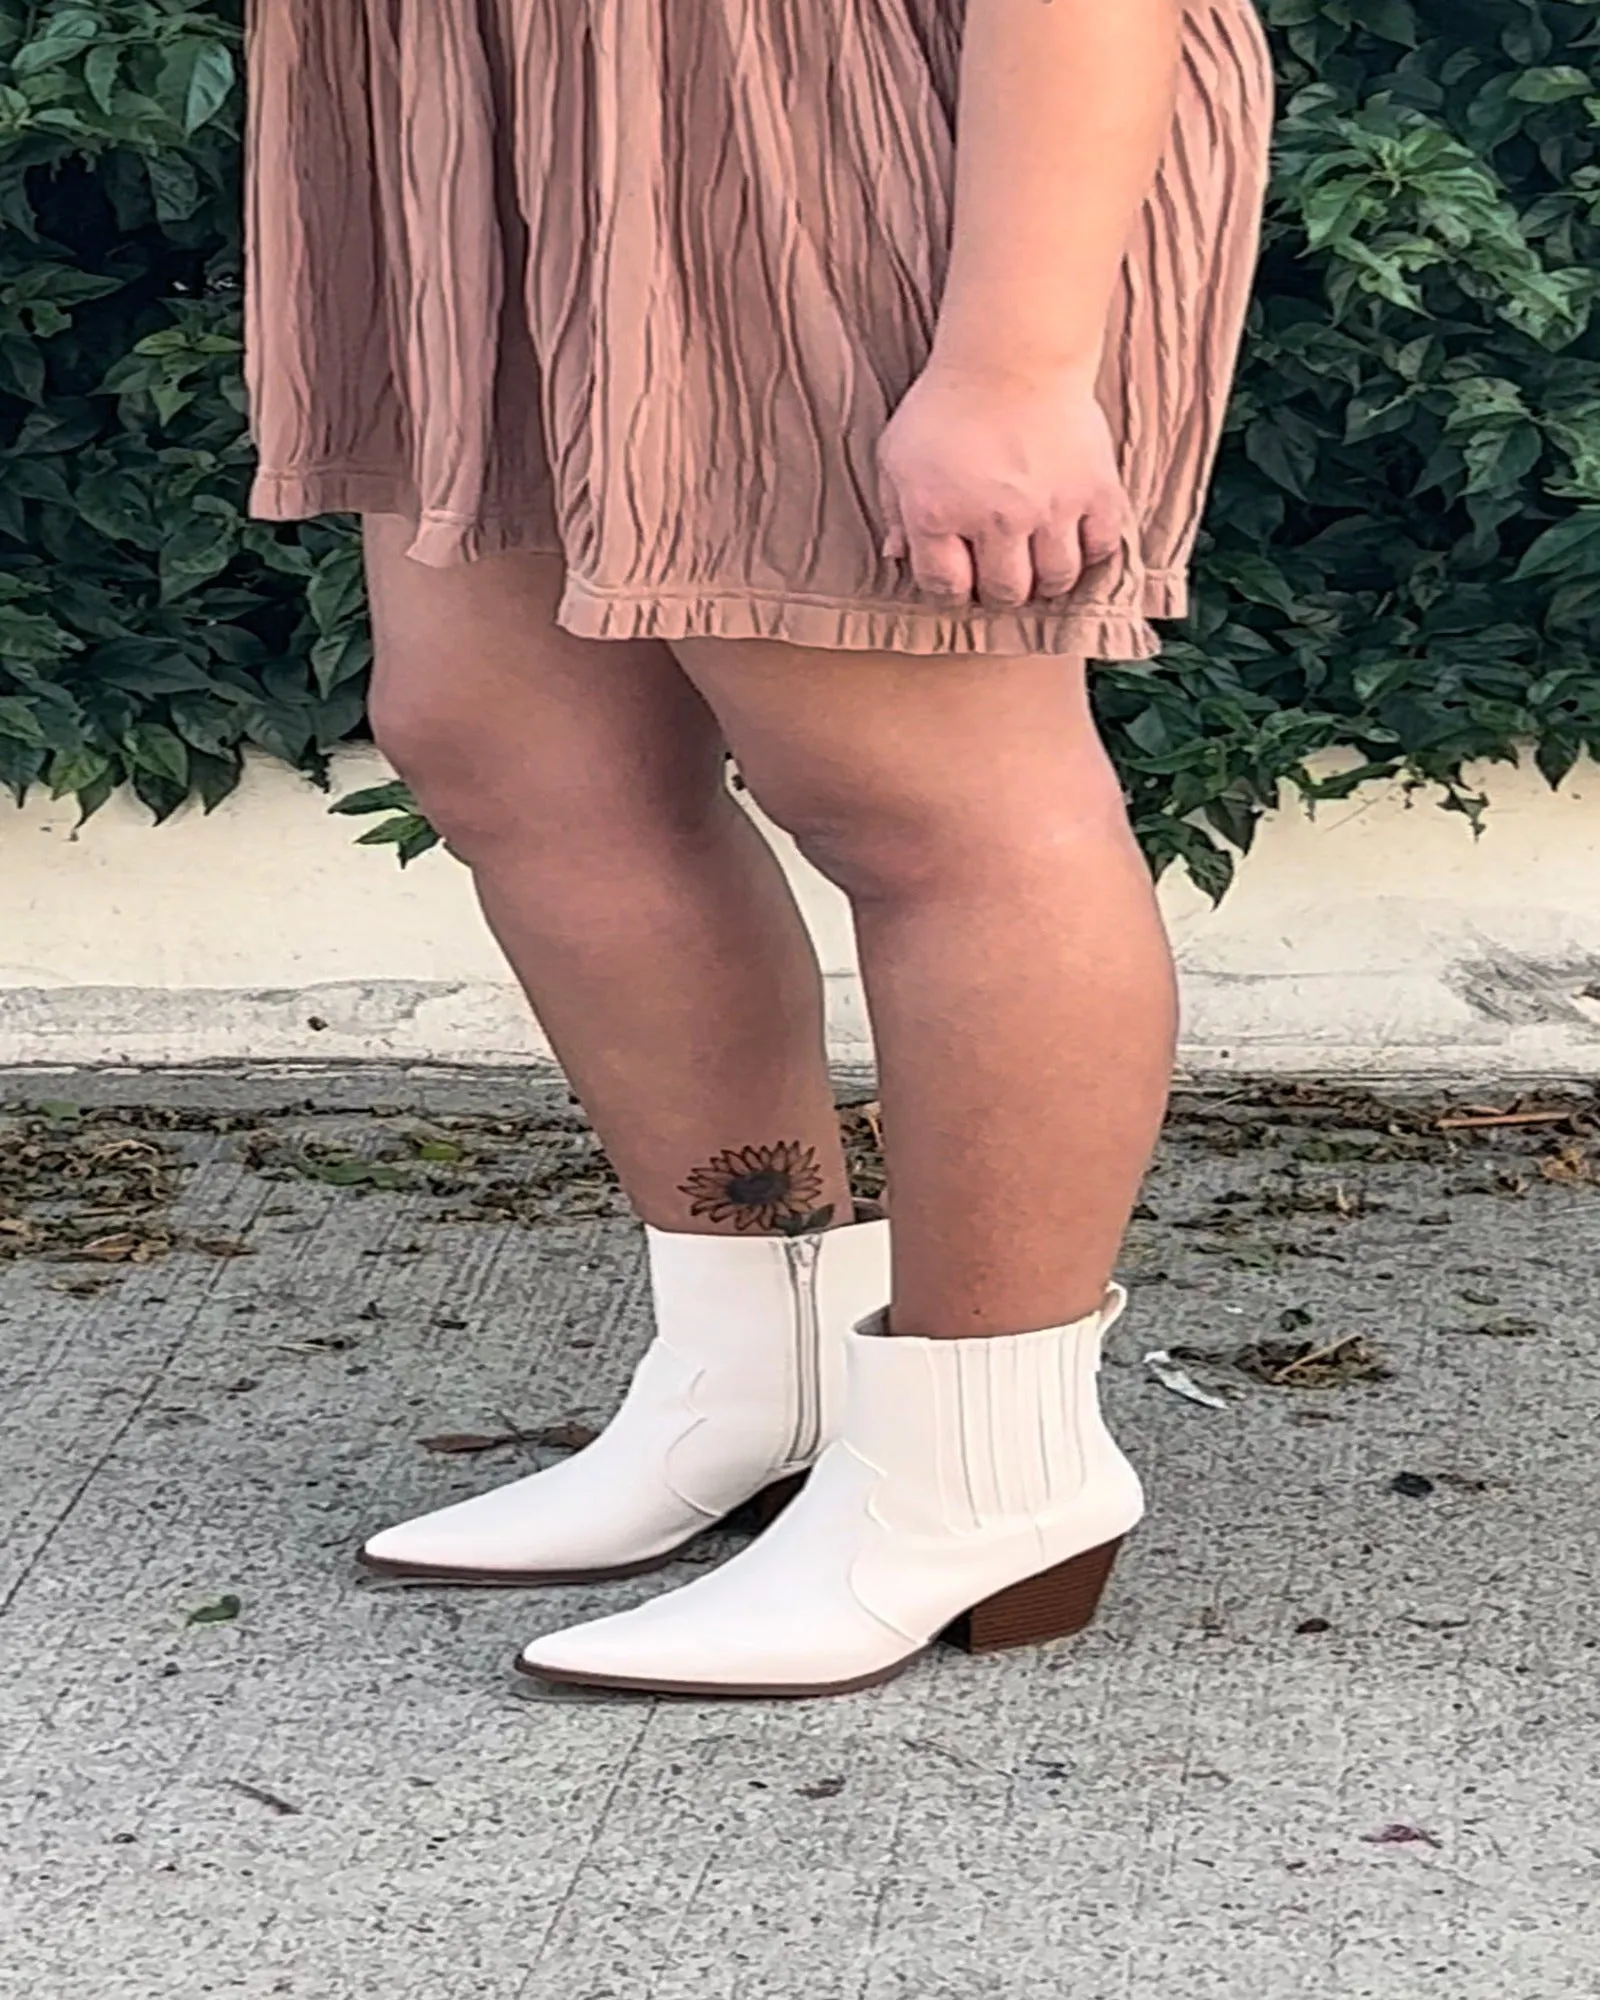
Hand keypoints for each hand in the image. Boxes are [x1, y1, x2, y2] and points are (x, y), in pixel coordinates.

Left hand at [874, 358, 1131, 610]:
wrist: (1012, 352)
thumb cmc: (947, 403)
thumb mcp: (897, 453)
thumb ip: (893, 511)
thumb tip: (897, 557)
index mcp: (938, 514)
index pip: (946, 586)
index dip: (952, 588)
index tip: (961, 578)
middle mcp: (996, 519)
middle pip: (1006, 591)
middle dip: (1000, 591)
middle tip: (1002, 575)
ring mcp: (1050, 507)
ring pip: (1056, 579)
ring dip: (1046, 581)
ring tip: (1039, 564)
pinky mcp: (1095, 489)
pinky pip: (1102, 546)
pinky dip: (1091, 551)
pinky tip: (1074, 540)